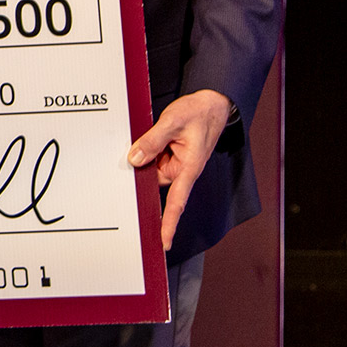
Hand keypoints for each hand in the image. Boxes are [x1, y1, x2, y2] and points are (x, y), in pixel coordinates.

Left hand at [127, 88, 233, 251]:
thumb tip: (134, 158)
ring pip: (151, 168)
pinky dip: (149, 149)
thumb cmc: (199, 114)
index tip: (163, 242)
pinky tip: (156, 136)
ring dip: (147, 155)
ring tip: (159, 133)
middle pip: (154, 181)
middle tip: (148, 147)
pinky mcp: (170, 157)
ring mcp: (175, 165)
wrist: (211, 104)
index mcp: (189, 169)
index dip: (169, 223)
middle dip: (145, 170)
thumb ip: (152, 141)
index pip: (177, 202)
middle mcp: (182, 171)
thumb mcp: (172, 122)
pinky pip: (153, 158)